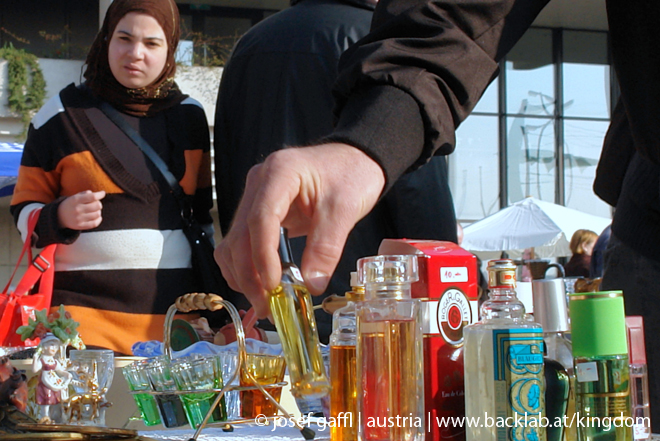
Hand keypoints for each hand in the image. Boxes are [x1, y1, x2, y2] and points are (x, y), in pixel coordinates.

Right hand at [57, 190, 105, 229]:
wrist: (59, 216)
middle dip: (99, 203)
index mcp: (76, 200)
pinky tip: (97, 217)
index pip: (92, 196)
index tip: (102, 193)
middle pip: (97, 205)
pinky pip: (95, 223)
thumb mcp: (76, 196)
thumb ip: (86, 194)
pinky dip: (99, 219)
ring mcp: (79, 218)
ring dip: (98, 211)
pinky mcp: (80, 226)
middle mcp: (77, 209)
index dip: (100, 194)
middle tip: (95, 204)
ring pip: (97, 214)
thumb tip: (100, 194)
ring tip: (95, 210)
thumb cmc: (72, 204)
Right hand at [214, 143, 384, 317]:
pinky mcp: (257, 211)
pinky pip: (241, 243)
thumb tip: (311, 287)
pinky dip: (247, 267)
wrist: (353, 159)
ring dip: (243, 275)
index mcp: (279, 173)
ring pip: (233, 243)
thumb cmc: (351, 174)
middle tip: (267, 306)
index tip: (273, 286)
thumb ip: (326, 247)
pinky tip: (262, 285)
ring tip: (265, 302)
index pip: (260, 219)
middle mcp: (258, 183)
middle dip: (249, 275)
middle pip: (240, 236)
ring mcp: (254, 197)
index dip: (262, 256)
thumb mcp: (345, 209)